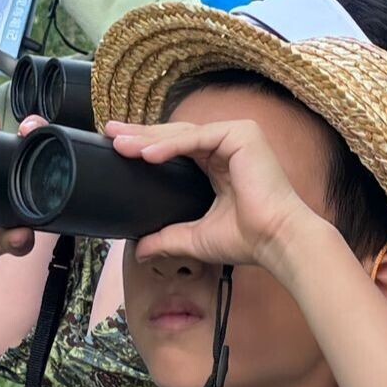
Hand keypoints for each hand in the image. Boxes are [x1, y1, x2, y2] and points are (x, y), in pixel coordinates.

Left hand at [104, 116, 319, 270]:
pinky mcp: (242, 135)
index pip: (176, 148)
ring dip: (150, 139)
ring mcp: (237, 136)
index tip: (119, 148)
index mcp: (220, 164)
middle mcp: (228, 145)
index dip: (147, 146)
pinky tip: (148, 155)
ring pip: (183, 134)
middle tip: (110, 135)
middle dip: (141, 135)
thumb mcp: (196, 237)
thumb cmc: (248, 239)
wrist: (276, 242)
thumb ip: (168, 238)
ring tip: (122, 147)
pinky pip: (198, 139)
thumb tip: (140, 252)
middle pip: (175, 136)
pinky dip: (171, 146)